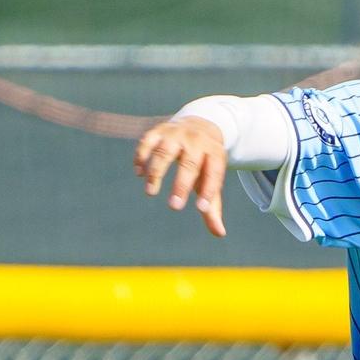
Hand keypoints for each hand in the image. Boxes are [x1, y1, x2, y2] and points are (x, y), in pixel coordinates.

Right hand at [133, 117, 227, 235]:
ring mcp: (177, 134)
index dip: (209, 190)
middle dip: (181, 185)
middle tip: (174, 207)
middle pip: (189, 163)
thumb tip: (220, 233)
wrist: (200, 126)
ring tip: (150, 192)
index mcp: (214, 154)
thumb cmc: (205, 163)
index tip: (201, 209)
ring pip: (165, 151)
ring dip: (156, 171)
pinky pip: (148, 141)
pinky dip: (142, 156)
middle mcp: (196, 141)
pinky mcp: (160, 130)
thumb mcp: (212, 180)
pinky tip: (139, 173)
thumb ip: (213, 206)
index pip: (214, 173)